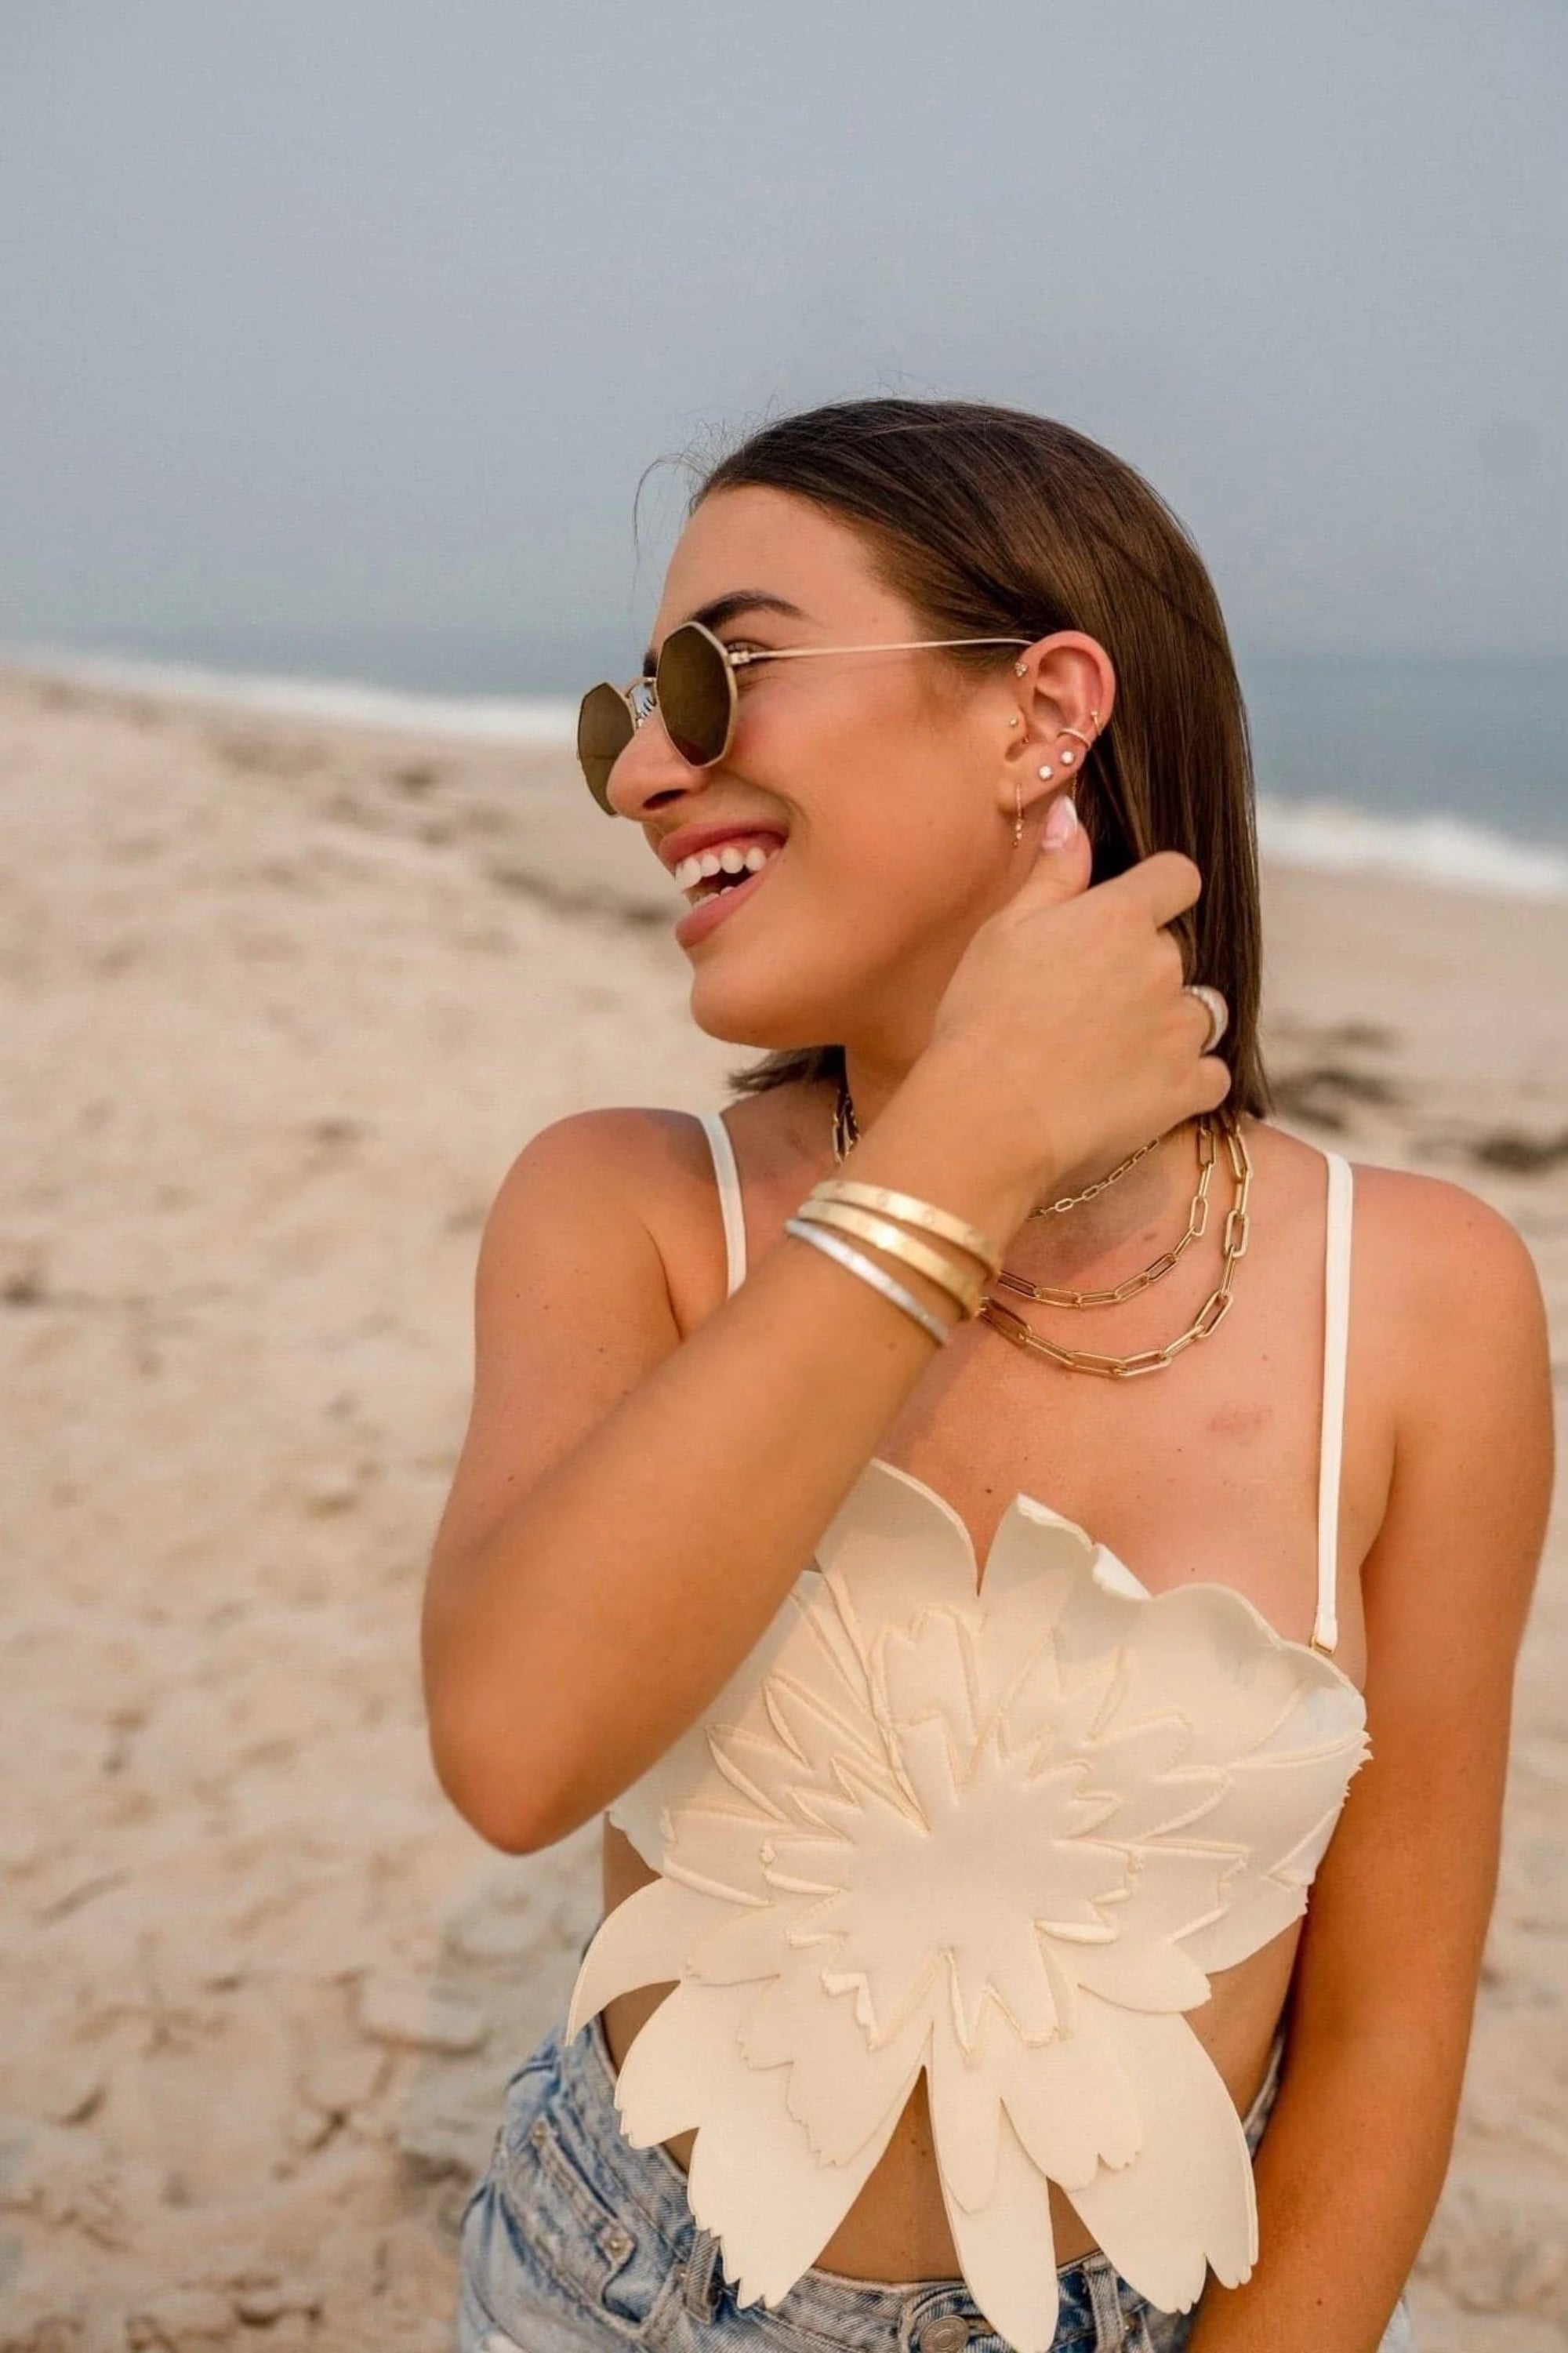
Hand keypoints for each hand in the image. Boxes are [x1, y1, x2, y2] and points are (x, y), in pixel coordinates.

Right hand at [923, 797, 1231, 1197]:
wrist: (988, 1114)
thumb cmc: (982, 1017)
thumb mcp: (1005, 930)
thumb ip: (1054, 872)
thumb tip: (1074, 814)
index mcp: (1121, 917)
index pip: (1178, 877)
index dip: (1159, 893)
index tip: (1132, 916)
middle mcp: (1164, 965)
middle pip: (1181, 951)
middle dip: (1149, 969)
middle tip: (1090, 1004)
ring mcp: (1180, 1029)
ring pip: (1201, 1011)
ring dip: (1171, 1023)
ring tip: (1113, 1050)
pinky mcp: (1185, 1088)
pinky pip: (1211, 1073)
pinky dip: (1187, 1078)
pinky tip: (1140, 1087)